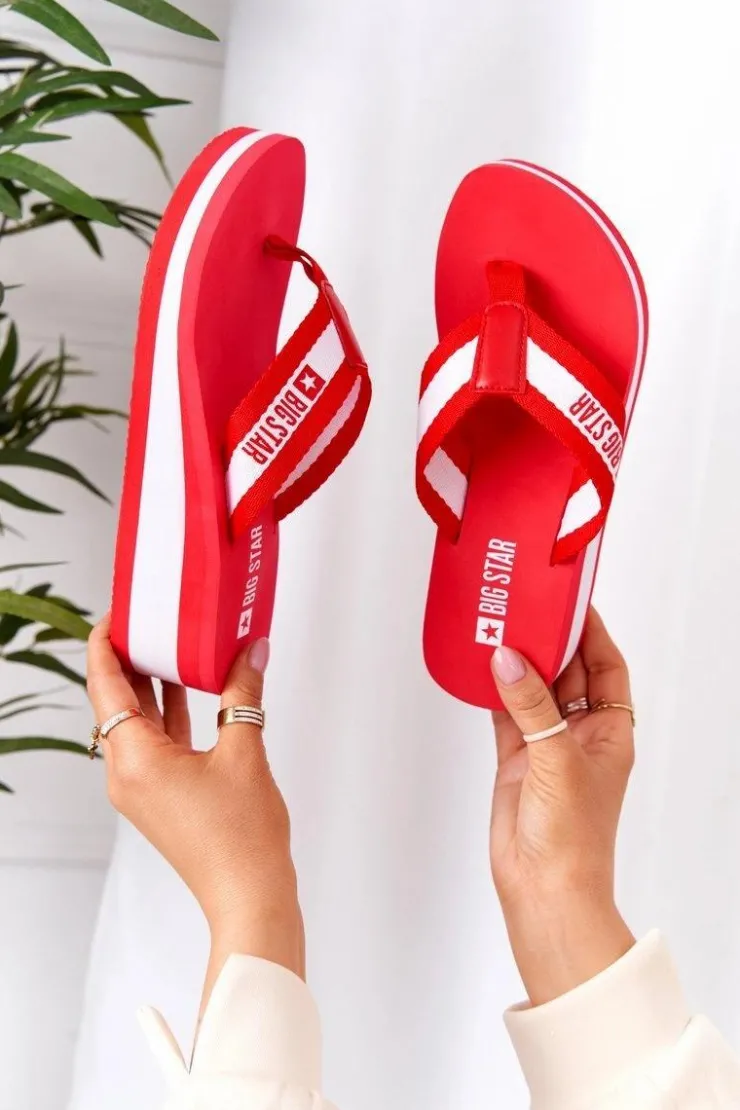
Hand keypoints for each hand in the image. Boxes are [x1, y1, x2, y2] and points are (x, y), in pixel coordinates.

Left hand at [86, 618, 303, 987]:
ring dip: (149, 684)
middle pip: (116, 702)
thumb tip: (251, 652)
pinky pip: (155, 742)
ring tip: (167, 643)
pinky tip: (189, 689)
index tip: (114, 614)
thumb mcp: (245, 750)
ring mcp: (142, 788)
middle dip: (128, 659)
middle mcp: (127, 774)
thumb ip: (243, 694)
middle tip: (146, 619)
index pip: (105, 687)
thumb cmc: (243, 837)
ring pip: (136, 722)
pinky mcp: (161, 796)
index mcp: (135, 760)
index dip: (104, 646)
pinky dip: (168, 712)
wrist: (249, 895)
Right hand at [490, 608, 635, 1005]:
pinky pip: (504, 714)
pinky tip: (481, 668)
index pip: (606, 666)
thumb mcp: (558, 759)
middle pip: (567, 672)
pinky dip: (493, 692)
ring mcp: (546, 746)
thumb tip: (510, 659)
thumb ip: (532, 706)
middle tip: (524, 606)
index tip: (570, 599)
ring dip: (517, 663)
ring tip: (498, 628)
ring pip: (532, 690)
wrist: (545, 889)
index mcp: (611, 731)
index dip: (591, 631)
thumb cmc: (575, 838)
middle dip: (548, 641)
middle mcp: (580, 734)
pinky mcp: (516, 761)